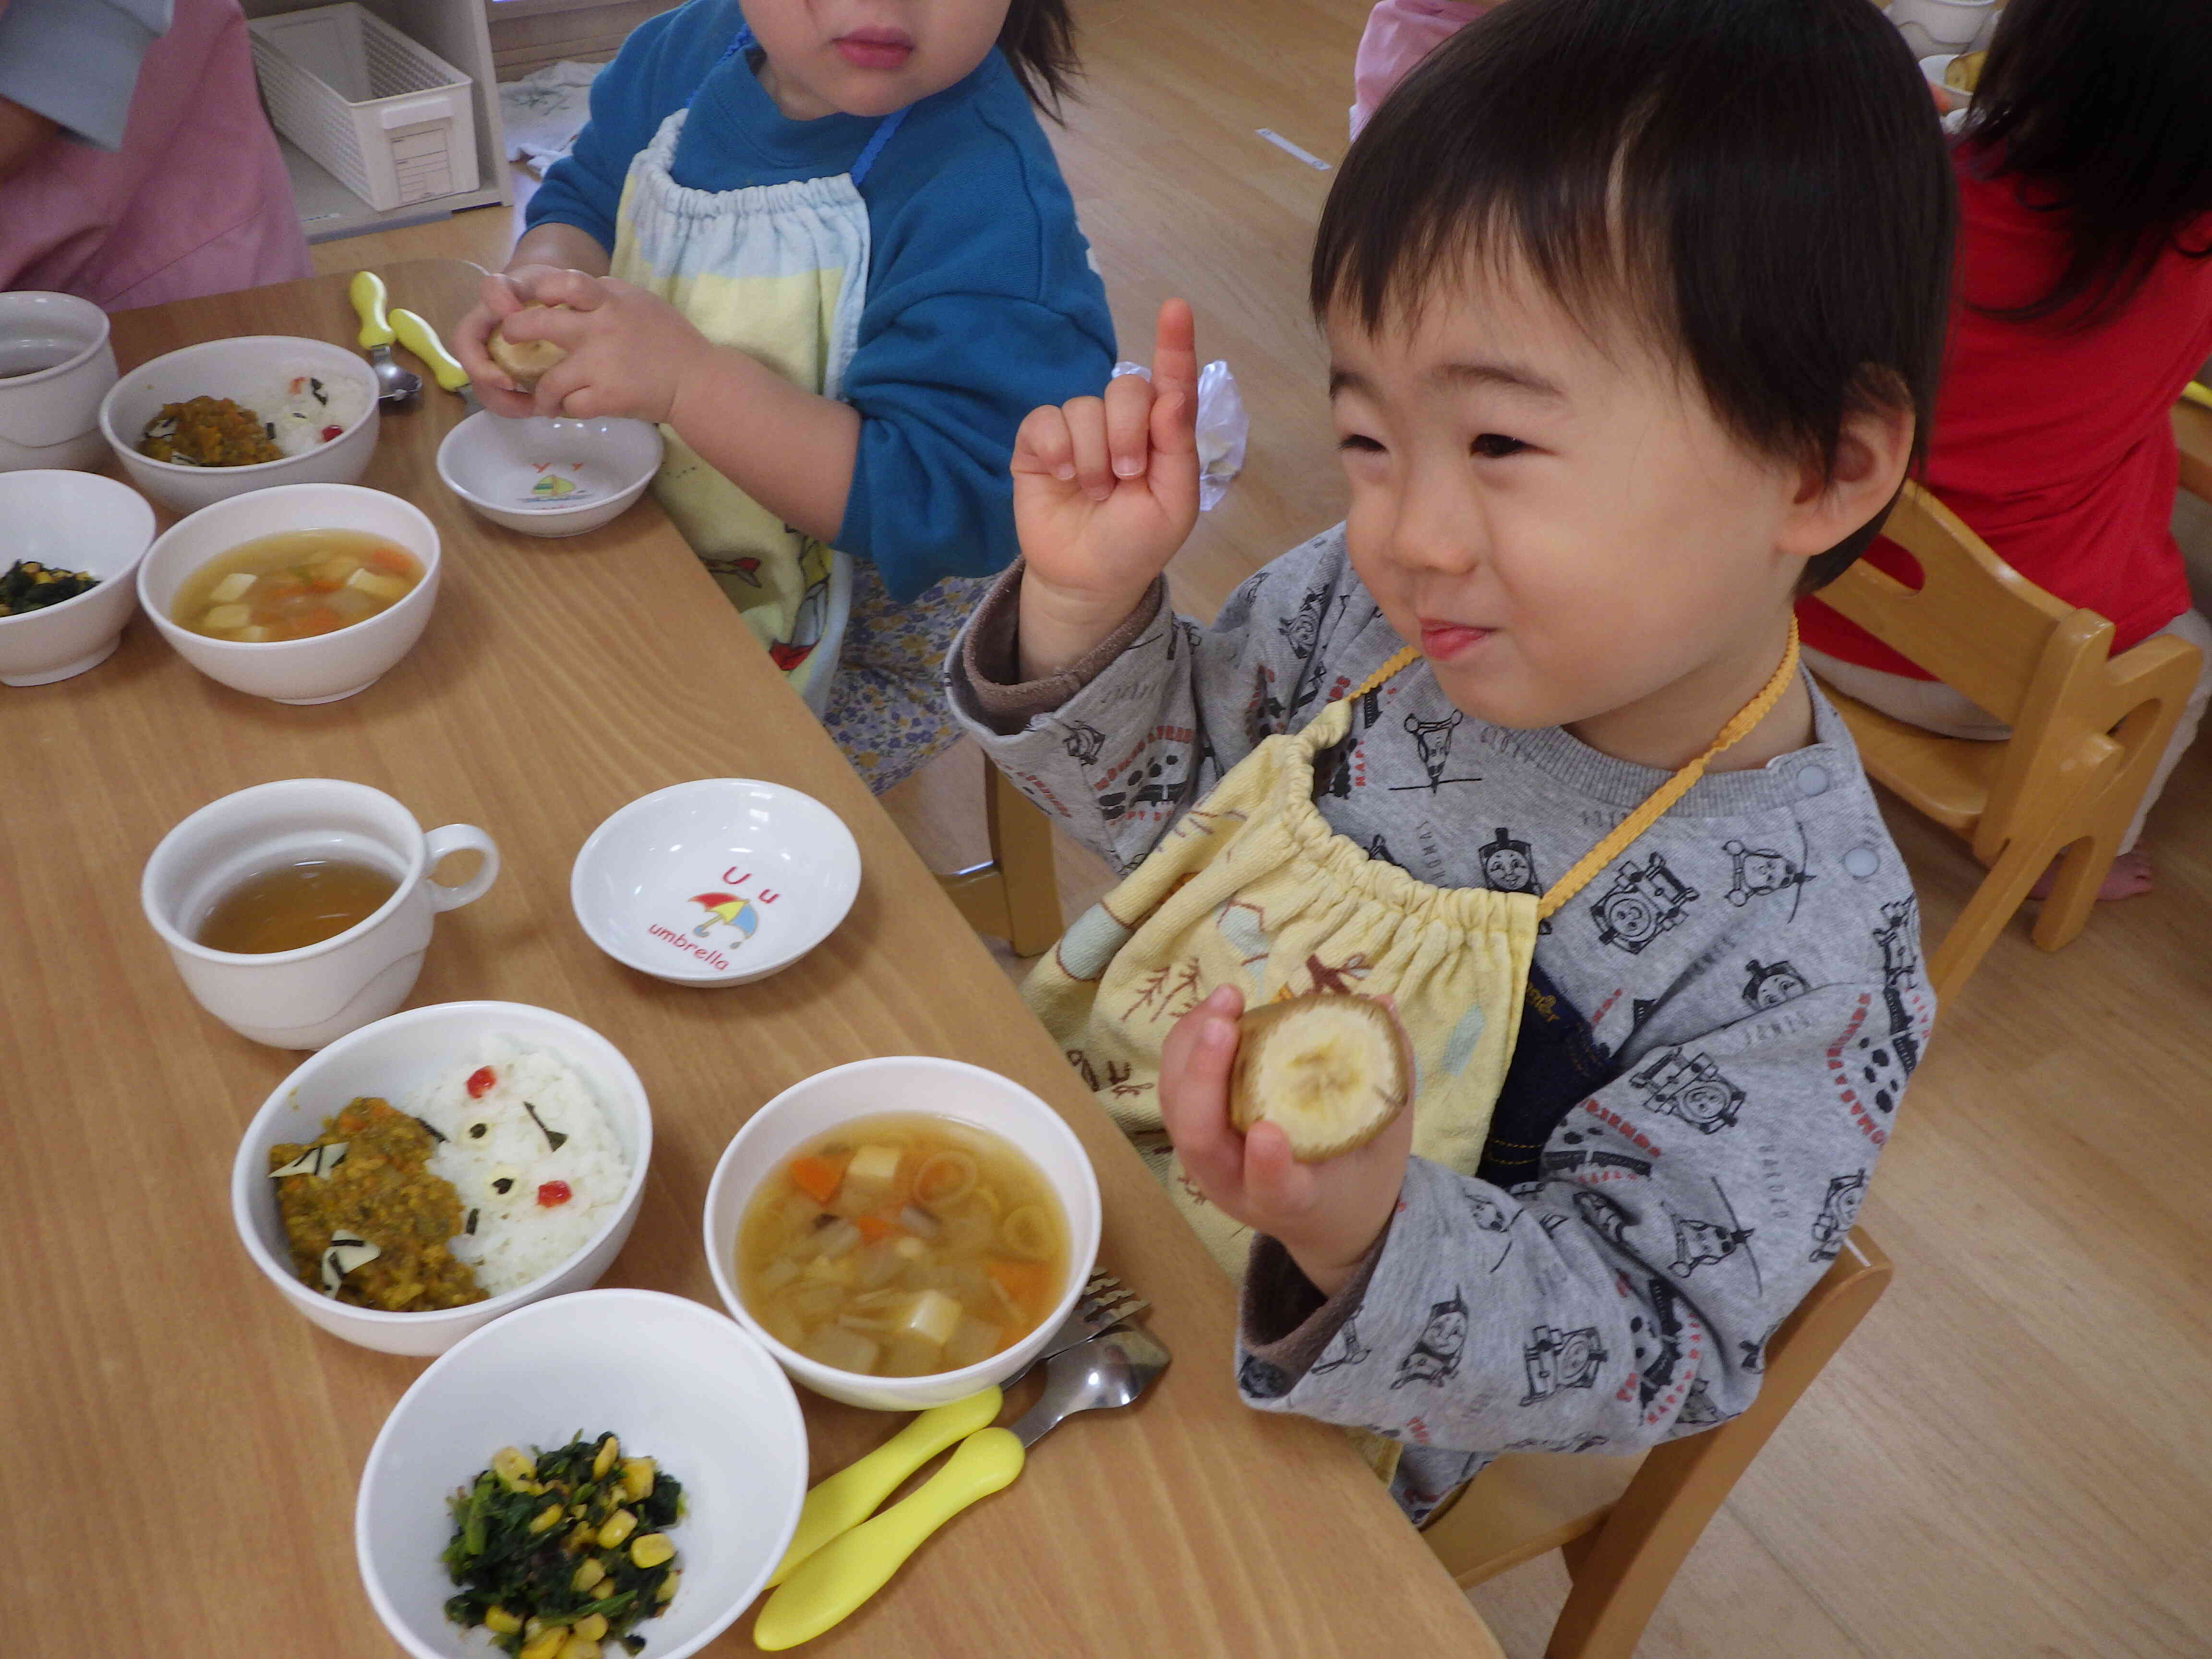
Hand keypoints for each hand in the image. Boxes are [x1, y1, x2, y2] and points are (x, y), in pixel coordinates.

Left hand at [457, 267, 707, 423]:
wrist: (698, 381)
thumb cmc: (670, 338)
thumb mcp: (640, 301)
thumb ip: (606, 295)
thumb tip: (571, 291)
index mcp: (610, 301)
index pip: (565, 282)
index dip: (541, 288)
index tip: (536, 299)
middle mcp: (599, 330)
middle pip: (539, 325)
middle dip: (515, 332)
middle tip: (510, 340)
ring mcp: (600, 366)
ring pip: (549, 381)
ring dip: (541, 393)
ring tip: (543, 400)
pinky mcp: (607, 398)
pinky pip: (571, 406)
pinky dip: (568, 410)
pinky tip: (571, 410)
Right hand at [1011, 298, 1200, 675]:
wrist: (1087, 580)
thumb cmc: (1136, 543)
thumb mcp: (1173, 505)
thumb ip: (1177, 449)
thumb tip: (1172, 394)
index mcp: (1160, 434)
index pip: (1170, 382)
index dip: (1174, 346)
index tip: (1176, 309)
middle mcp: (1121, 423)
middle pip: (1124, 387)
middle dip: (1127, 433)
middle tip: (1126, 477)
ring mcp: (1078, 431)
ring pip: (1083, 407)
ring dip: (1092, 457)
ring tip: (1094, 493)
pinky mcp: (1038, 444)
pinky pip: (1043, 420)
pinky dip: (1055, 448)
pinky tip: (1061, 476)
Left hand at [1159, 986, 1413, 1297]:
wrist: (1324, 1217)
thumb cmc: (1356, 1179)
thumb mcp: (1387, 1142)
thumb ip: (1390, 1078)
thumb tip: (1382, 1004)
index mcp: (1293, 1201)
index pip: (1273, 1190)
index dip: (1267, 1165)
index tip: (1268, 1132)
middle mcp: (1236, 1185)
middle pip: (1200, 1138)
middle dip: (1203, 1076)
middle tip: (1225, 1023)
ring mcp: (1208, 1160)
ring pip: (1179, 1106)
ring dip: (1192, 1046)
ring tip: (1227, 999)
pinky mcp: (1196, 1131)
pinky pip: (1178, 1086)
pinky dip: (1190, 1043)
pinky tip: (1220, 1008)